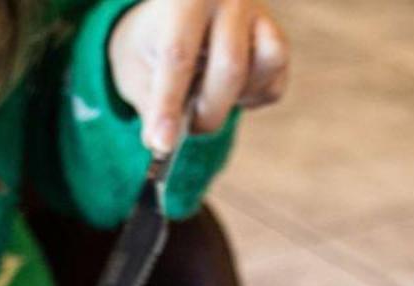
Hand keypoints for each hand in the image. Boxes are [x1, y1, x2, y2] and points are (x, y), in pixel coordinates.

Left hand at [109, 0, 290, 153]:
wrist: (180, 15)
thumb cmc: (154, 41)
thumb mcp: (135, 65)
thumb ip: (148, 100)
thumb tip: (163, 143)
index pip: (178, 55)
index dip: (169, 104)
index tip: (162, 144)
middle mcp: (229, 0)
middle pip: (230, 67)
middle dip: (208, 112)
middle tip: (190, 128)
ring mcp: (260, 18)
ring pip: (261, 72)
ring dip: (233, 101)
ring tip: (209, 96)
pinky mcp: (278, 43)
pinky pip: (272, 87)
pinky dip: (250, 100)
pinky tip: (227, 89)